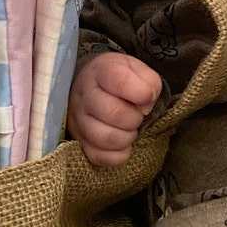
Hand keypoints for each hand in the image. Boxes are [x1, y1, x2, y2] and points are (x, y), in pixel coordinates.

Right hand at [67, 53, 162, 167]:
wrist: (89, 86)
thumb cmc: (118, 79)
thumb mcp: (136, 69)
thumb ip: (149, 81)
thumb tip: (145, 106)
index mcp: (100, 72)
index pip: (120, 81)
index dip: (141, 93)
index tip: (147, 96)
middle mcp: (84, 95)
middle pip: (114, 113)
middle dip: (135, 118)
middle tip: (137, 116)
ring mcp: (77, 120)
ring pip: (105, 138)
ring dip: (127, 138)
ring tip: (129, 130)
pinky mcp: (78, 141)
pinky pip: (98, 157)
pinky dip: (117, 155)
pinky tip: (122, 145)